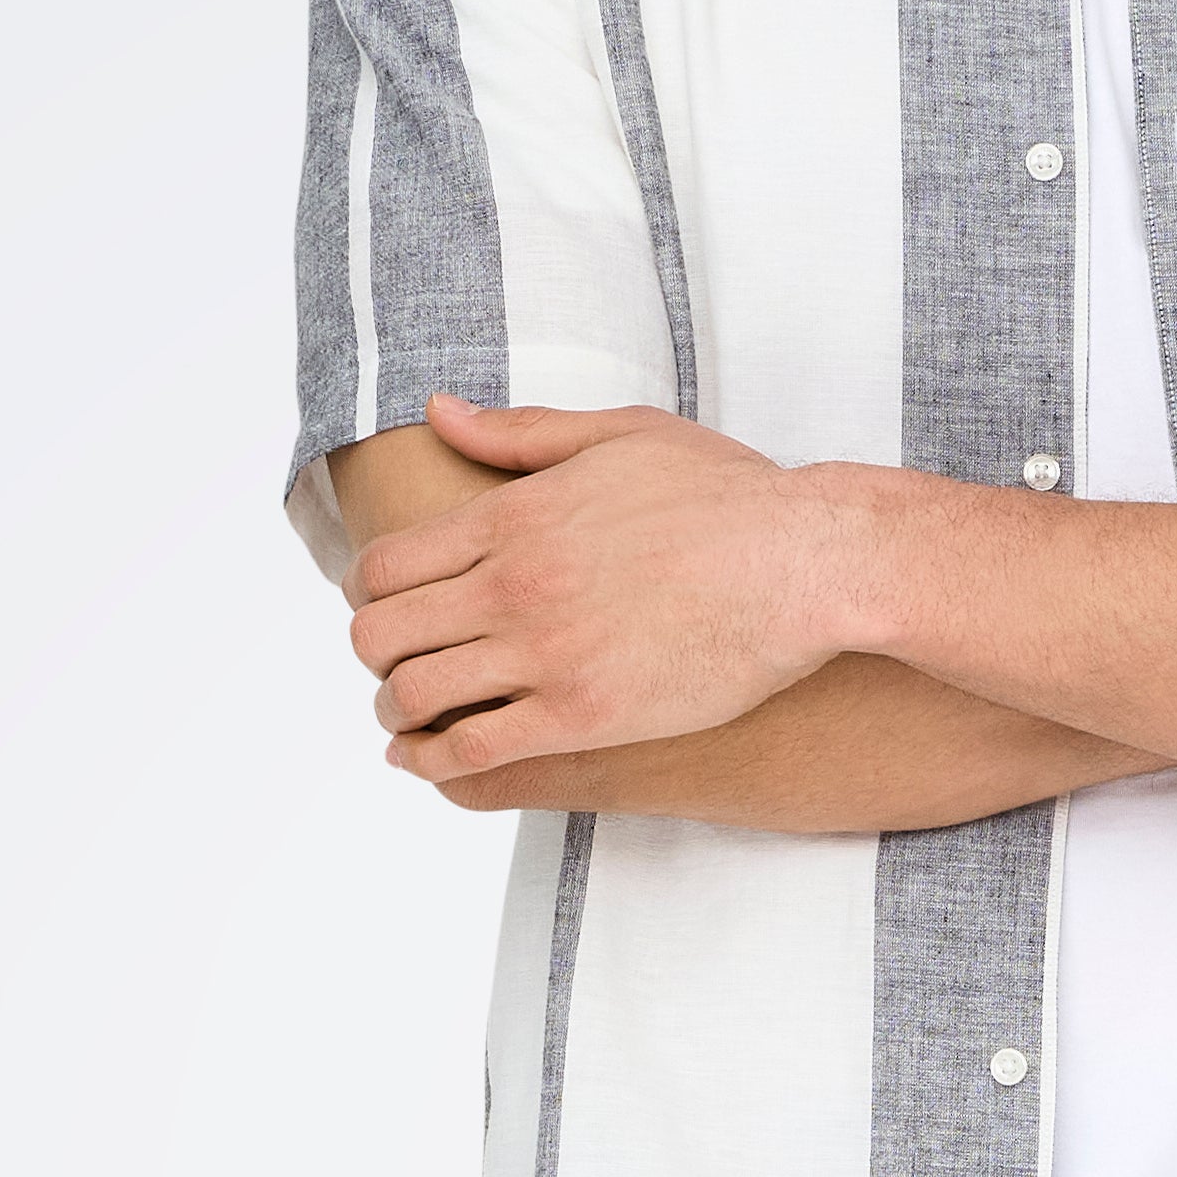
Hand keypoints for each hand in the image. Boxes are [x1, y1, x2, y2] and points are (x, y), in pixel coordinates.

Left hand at [355, 399, 871, 776]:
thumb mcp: (621, 434)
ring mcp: (544, 653)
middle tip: (395, 669)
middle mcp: (512, 584)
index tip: (391, 609)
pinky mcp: (584, 717)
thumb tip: (440, 413)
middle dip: (376, 658)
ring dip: (397, 714)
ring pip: (416, 697)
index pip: (384, 565)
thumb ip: (521, 432)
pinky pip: (473, 751)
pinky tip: (434, 762)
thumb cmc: (729, 495)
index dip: (369, 595)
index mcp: (513, 515)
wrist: (806, 563)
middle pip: (381, 634)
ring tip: (409, 722)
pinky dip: (435, 763)